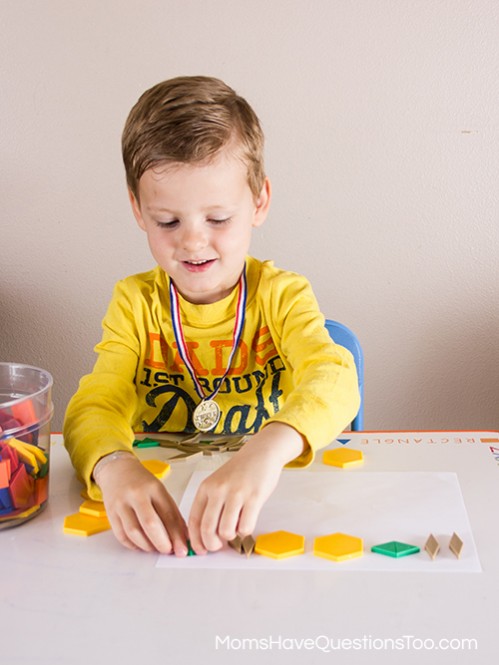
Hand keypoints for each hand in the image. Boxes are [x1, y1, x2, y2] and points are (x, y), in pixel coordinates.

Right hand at [95, 454, 187, 554]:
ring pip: (134, 531)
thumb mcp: (160, 491)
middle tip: (168, 551)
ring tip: (155, 549)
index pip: (168, 514)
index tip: (182, 548)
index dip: (177, 535)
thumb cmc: (142, 483)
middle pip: (150, 523)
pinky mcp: (110, 513)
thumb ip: (172, 513)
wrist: (117, 470)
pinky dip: (133, 545)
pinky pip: (121, 535)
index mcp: (154, 488)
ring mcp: (122, 503)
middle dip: (162, 543)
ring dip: (147, 546)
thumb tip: (183, 537)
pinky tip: (141, 546)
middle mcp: (137, 494)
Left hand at [188, 423, 305, 553]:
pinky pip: (245, 526)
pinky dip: (245, 531)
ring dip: (231, 536)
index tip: (200, 550)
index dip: (195, 540)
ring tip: (235, 528)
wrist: (261, 453)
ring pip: (226, 531)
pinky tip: (247, 521)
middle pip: (207, 529)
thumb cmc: (240, 471)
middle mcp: (218, 490)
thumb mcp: (218, 483)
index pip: (194, 520)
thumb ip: (211, 504)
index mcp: (206, 488)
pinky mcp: (254, 497)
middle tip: (218, 545)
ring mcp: (236, 493)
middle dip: (211, 544)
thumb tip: (206, 535)